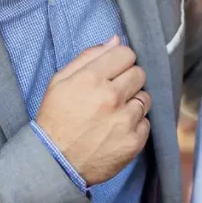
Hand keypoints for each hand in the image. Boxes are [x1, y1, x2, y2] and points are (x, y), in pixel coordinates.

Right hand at [36, 37, 150, 185]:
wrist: (55, 162)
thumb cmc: (55, 119)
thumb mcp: (60, 81)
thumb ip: (88, 56)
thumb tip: (116, 40)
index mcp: (92, 79)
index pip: (126, 54)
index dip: (120, 61)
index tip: (113, 71)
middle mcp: (111, 97)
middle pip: (139, 73)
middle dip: (128, 79)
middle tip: (113, 93)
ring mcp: (125, 120)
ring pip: (145, 97)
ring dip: (133, 102)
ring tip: (115, 113)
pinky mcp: (134, 141)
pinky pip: (147, 122)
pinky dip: (135, 124)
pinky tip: (118, 129)